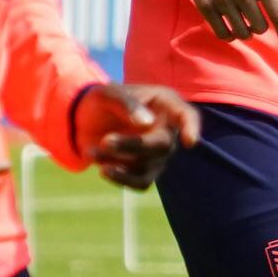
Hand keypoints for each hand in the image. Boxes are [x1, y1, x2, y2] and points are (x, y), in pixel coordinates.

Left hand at [77, 83, 197, 190]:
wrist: (86, 120)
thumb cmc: (103, 100)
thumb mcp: (108, 93)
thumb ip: (126, 104)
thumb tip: (147, 123)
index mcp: (165, 104)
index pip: (186, 115)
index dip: (191, 128)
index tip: (189, 142)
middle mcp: (167, 130)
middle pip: (162, 145)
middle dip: (132, 145)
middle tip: (105, 141)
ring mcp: (158, 153)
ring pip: (148, 167)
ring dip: (117, 162)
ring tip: (92, 151)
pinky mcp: (146, 170)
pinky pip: (142, 183)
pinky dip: (120, 178)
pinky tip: (102, 168)